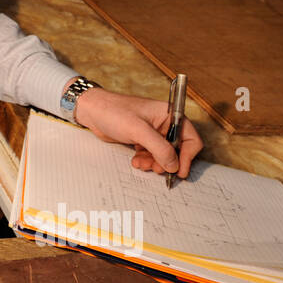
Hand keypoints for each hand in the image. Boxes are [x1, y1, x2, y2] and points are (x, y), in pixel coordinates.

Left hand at [72, 87, 203, 179]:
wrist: (92, 111)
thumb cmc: (114, 112)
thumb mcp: (138, 130)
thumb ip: (159, 148)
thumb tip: (174, 165)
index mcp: (169, 115)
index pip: (190, 138)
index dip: (187, 156)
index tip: (179, 171)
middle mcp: (164, 124)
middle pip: (178, 150)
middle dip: (167, 162)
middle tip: (156, 169)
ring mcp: (153, 132)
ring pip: (164, 155)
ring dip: (154, 163)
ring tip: (141, 163)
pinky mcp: (142, 140)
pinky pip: (152, 155)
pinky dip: (146, 161)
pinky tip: (135, 161)